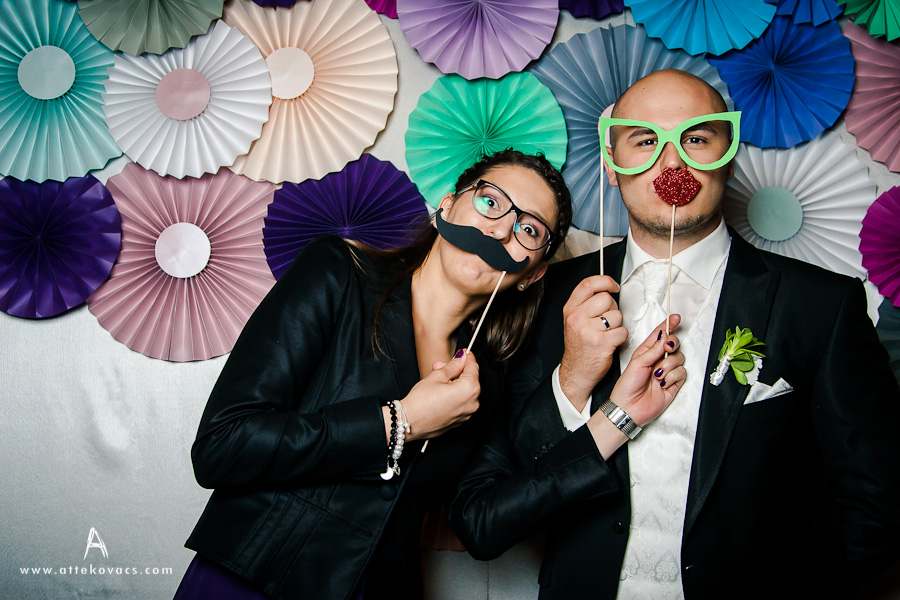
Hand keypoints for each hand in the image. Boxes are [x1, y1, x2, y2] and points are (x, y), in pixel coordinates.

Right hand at [390, 352, 480, 441]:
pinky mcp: (460, 421)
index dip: (466, 357)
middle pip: (470, 380)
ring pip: (465, 392)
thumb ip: (453, 365)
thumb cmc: (421, 402)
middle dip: (457, 371)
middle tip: (441, 366)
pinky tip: (440, 393)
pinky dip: (454, 396)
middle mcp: (472, 403)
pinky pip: (461, 403)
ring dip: (455, 383)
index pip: (473, 367)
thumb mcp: (438, 376)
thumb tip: (461, 358)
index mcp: (470, 389)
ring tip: (438, 381)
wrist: (409, 422)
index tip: (463, 352)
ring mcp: (467, 414)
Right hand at [558, 275, 627, 409]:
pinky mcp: (601, 343)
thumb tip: (607, 288)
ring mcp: (588, 331)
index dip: (605, 281)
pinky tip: (611, 342)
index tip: (613, 285)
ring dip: (617, 324)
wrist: (576, 371)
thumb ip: (586, 303)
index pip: (588, 284)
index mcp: (570, 309)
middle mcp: (577, 318)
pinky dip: (621, 337)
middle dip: (612, 308)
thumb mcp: (574, 320)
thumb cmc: (579, 345)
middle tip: (607, 319)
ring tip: (607, 332)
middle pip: (606, 298)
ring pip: (617, 315)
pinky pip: (622, 331)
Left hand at [609, 315, 684, 425]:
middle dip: (672, 344)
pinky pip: (682, 372)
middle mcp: (657, 360)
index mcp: (646, 352)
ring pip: (679, 358)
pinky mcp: (673, 383)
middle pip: (673, 344)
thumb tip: (664, 338)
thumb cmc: (627, 387)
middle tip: (667, 348)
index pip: (660, 335)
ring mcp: (666, 371)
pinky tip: (663, 383)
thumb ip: (652, 351)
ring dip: (668, 366)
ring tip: (657, 376)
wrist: (630, 408)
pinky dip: (673, 377)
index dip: (668, 325)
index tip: (675, 317)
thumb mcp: (637, 364)